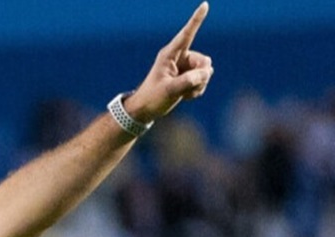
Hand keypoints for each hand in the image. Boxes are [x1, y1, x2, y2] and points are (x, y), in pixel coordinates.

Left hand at [124, 2, 213, 122]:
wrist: (146, 110)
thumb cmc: (152, 98)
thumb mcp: (169, 90)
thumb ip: (188, 81)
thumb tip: (206, 73)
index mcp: (170, 55)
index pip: (187, 34)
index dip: (196, 19)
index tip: (205, 4)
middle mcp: (179, 58)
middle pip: (204, 61)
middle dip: (201, 76)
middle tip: (187, 88)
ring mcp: (184, 67)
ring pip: (206, 72)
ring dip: (199, 85)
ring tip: (183, 93)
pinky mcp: (188, 77)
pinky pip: (203, 80)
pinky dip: (197, 90)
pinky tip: (184, 96)